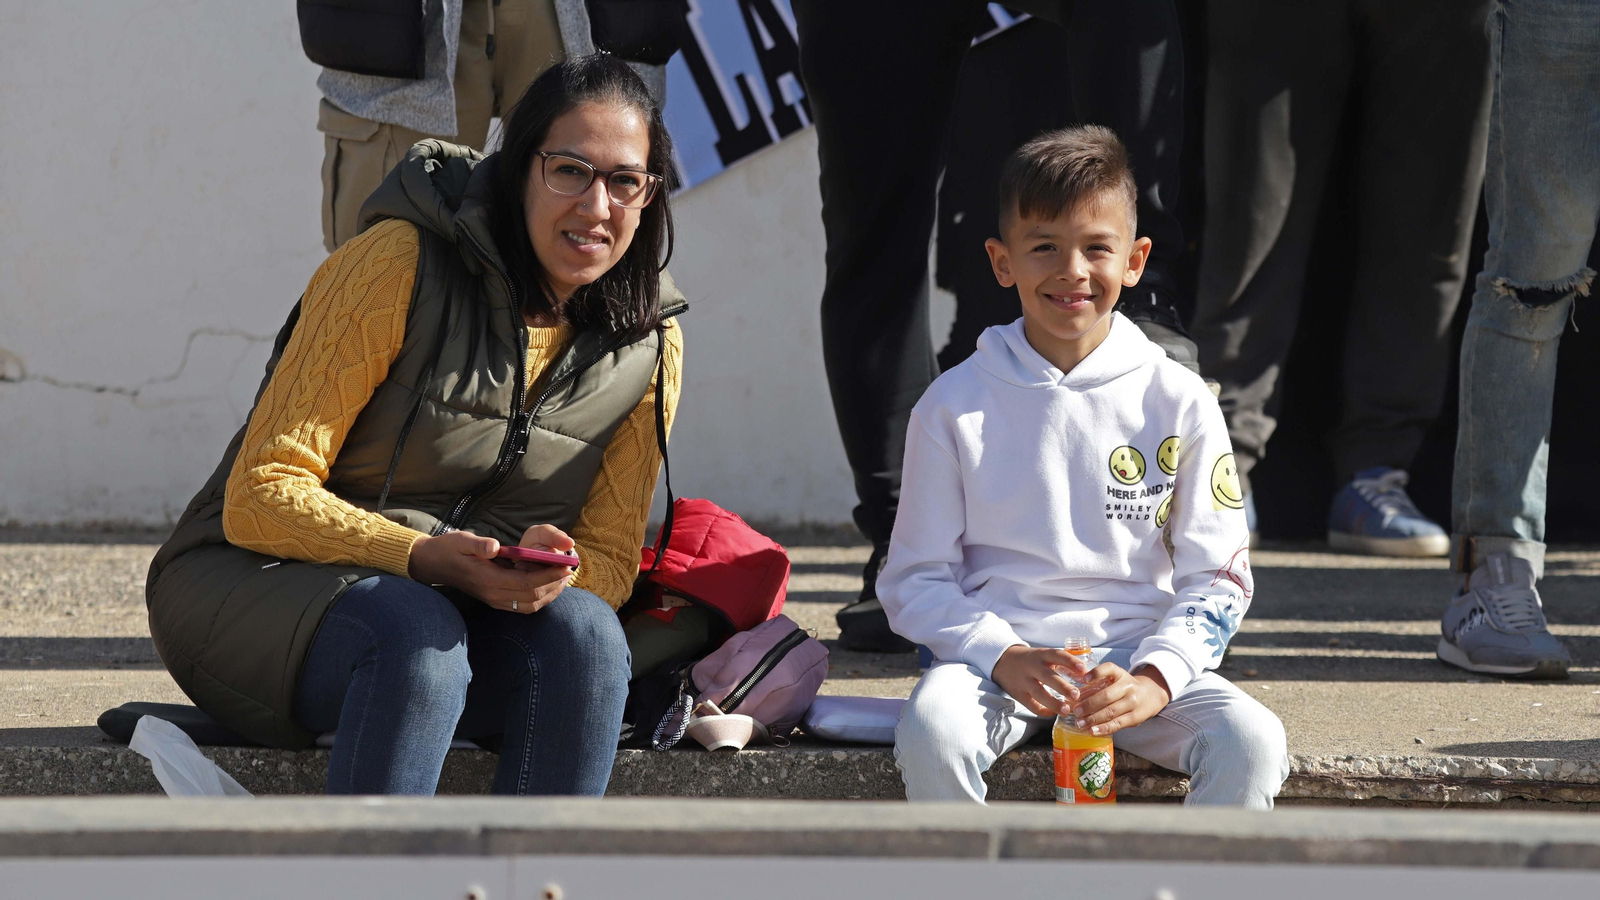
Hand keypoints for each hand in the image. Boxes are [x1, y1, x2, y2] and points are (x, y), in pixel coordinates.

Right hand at [407, 527, 573, 613]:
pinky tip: (547, 586)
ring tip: (563, 580)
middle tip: (570, 571)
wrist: (432, 563)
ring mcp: (493, 599)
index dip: (548, 576)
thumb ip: (479, 544)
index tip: (565, 566)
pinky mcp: (494, 600)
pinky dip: (538, 599)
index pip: (525, 583)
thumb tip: (495, 546)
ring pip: (528, 605)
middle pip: (531, 596)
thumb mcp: (461, 540)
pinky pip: (521, 606)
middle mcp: (492, 594)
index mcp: (487, 579)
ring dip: (548, 595)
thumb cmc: (449, 548)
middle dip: (553, 585)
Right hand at [991, 645, 1084, 716]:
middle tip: (1077, 695)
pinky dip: (1043, 711)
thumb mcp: (1042, 655)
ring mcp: (1023, 681)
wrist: (1002, 661)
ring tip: (1067, 710)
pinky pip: (1031, 705)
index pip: (1056, 655)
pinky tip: (1053, 713)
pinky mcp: (1018, 694)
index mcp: (1040, 655)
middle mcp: (1031, 667)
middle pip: (1047, 677)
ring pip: (1039, 693)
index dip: (1070, 661)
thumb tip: (1085, 674)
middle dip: (1062, 687)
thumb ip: (1059, 662)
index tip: (1083, 669)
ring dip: (1054, 703)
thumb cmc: (1030, 660)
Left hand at [1069, 663, 1170, 736]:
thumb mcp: (1116, 678)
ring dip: (1093, 719)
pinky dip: (1103, 728)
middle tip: (1075, 710)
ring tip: (1079, 723)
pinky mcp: (1135, 718)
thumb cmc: (1125, 687)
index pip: (1109, 668)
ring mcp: (1132, 703)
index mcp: (1120, 674)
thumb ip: (1099, 682)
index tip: (1084, 679)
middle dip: (1089, 704)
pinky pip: (1117, 724)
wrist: (1152, 695)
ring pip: (1111, 711)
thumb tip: (1072, 692)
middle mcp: (1127, 686)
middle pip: (1106, 695)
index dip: (1096, 673)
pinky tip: (1092, 731)